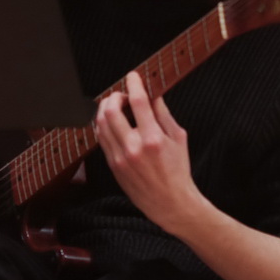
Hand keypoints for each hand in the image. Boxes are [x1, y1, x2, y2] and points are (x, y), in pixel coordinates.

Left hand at [95, 71, 203, 231]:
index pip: (137, 102)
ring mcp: (120, 158)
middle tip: (122, 94)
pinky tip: (112, 122)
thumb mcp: (178, 138)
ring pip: (101, 124)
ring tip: (115, 106)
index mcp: (153, 138)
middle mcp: (134, 147)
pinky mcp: (113, 166)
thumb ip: (163, 114)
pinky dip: (103, 125)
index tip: (133, 76)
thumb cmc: (178, 170)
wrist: (170, 202)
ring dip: (105, 109)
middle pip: (111, 111)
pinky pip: (101, 138)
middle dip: (114, 96)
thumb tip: (153, 94)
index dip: (133, 84)